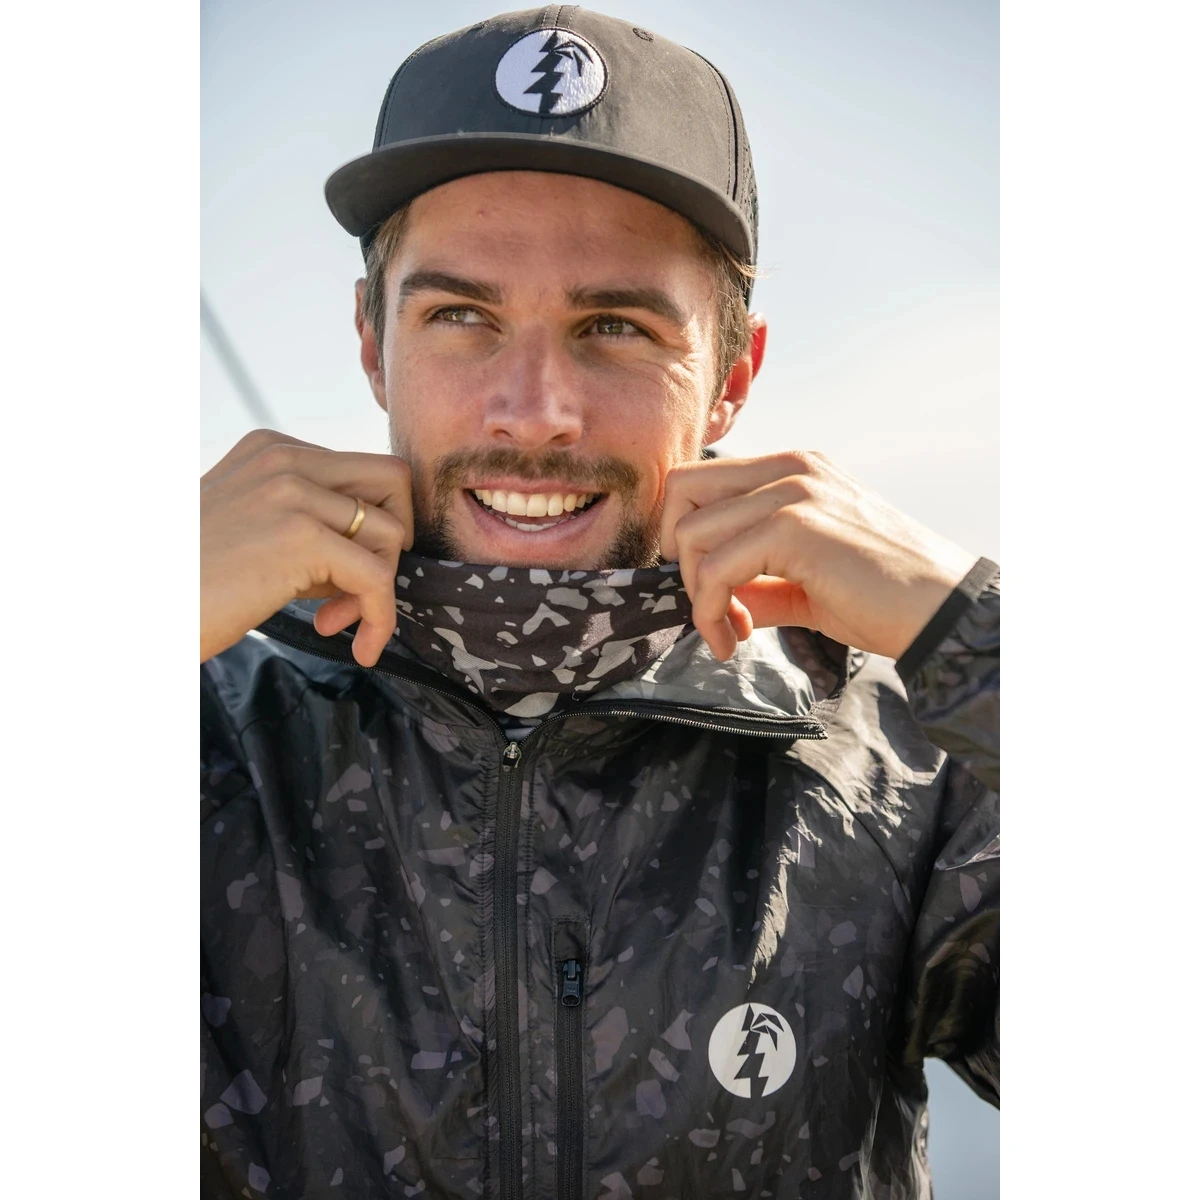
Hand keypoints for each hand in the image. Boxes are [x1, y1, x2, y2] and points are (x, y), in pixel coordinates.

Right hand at [201, 430, 412, 666]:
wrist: (135, 608)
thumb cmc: (191, 583)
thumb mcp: (255, 531)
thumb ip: (310, 527)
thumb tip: (375, 553)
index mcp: (274, 451)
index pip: (365, 473)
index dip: (370, 530)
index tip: (342, 578)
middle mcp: (285, 460)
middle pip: (394, 482)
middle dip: (395, 540)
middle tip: (364, 588)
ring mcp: (292, 493)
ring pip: (392, 534)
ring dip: (378, 588)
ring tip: (334, 621)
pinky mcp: (299, 538)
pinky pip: (377, 578)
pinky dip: (380, 619)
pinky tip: (360, 647)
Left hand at [660, 451, 976, 661]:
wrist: (942, 613)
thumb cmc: (882, 599)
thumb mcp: (806, 581)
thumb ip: (757, 580)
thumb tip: (711, 598)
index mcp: (793, 470)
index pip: (699, 480)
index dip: (686, 536)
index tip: (710, 590)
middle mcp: (789, 469)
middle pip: (681, 490)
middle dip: (680, 557)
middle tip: (708, 606)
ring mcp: (792, 493)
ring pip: (693, 535)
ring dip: (698, 596)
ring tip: (730, 633)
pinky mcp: (796, 528)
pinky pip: (717, 569)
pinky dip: (712, 612)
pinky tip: (736, 639)